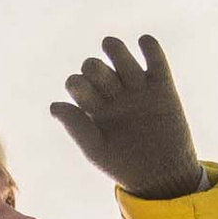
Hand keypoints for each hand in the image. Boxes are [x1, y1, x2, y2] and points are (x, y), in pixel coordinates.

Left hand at [50, 33, 204, 198]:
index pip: (76, 83)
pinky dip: (148, 44)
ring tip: (114, 51)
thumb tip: (53, 105)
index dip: (77, 84)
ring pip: (118, 54)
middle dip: (94, 69)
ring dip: (114, 48)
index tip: (90, 103)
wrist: (163, 174)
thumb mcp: (97, 149)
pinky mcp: (162, 86)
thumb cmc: (125, 166)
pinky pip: (154, 56)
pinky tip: (144, 44)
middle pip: (94, 66)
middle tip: (107, 88)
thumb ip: (76, 126)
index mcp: (94, 109)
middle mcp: (113, 95)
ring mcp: (136, 88)